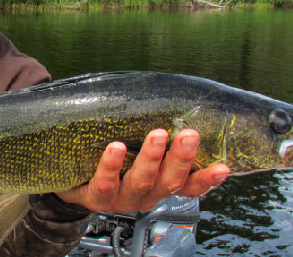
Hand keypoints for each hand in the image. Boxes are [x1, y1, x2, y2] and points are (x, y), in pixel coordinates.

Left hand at [55, 129, 229, 212]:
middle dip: (180, 158)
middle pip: (169, 182)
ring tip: (156, 136)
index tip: (225, 167)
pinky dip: (112, 166)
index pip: (190, 186)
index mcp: (160, 185)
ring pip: (140, 182)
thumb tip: (174, 94)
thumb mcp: (136, 144)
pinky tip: (116, 148)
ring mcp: (120, 199)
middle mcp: (145, 195)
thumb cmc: (110, 154)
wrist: (67, 175)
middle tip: (189, 134)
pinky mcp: (95, 198)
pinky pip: (105, 184)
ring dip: (151, 158)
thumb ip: (155, 129)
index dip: (208, 180)